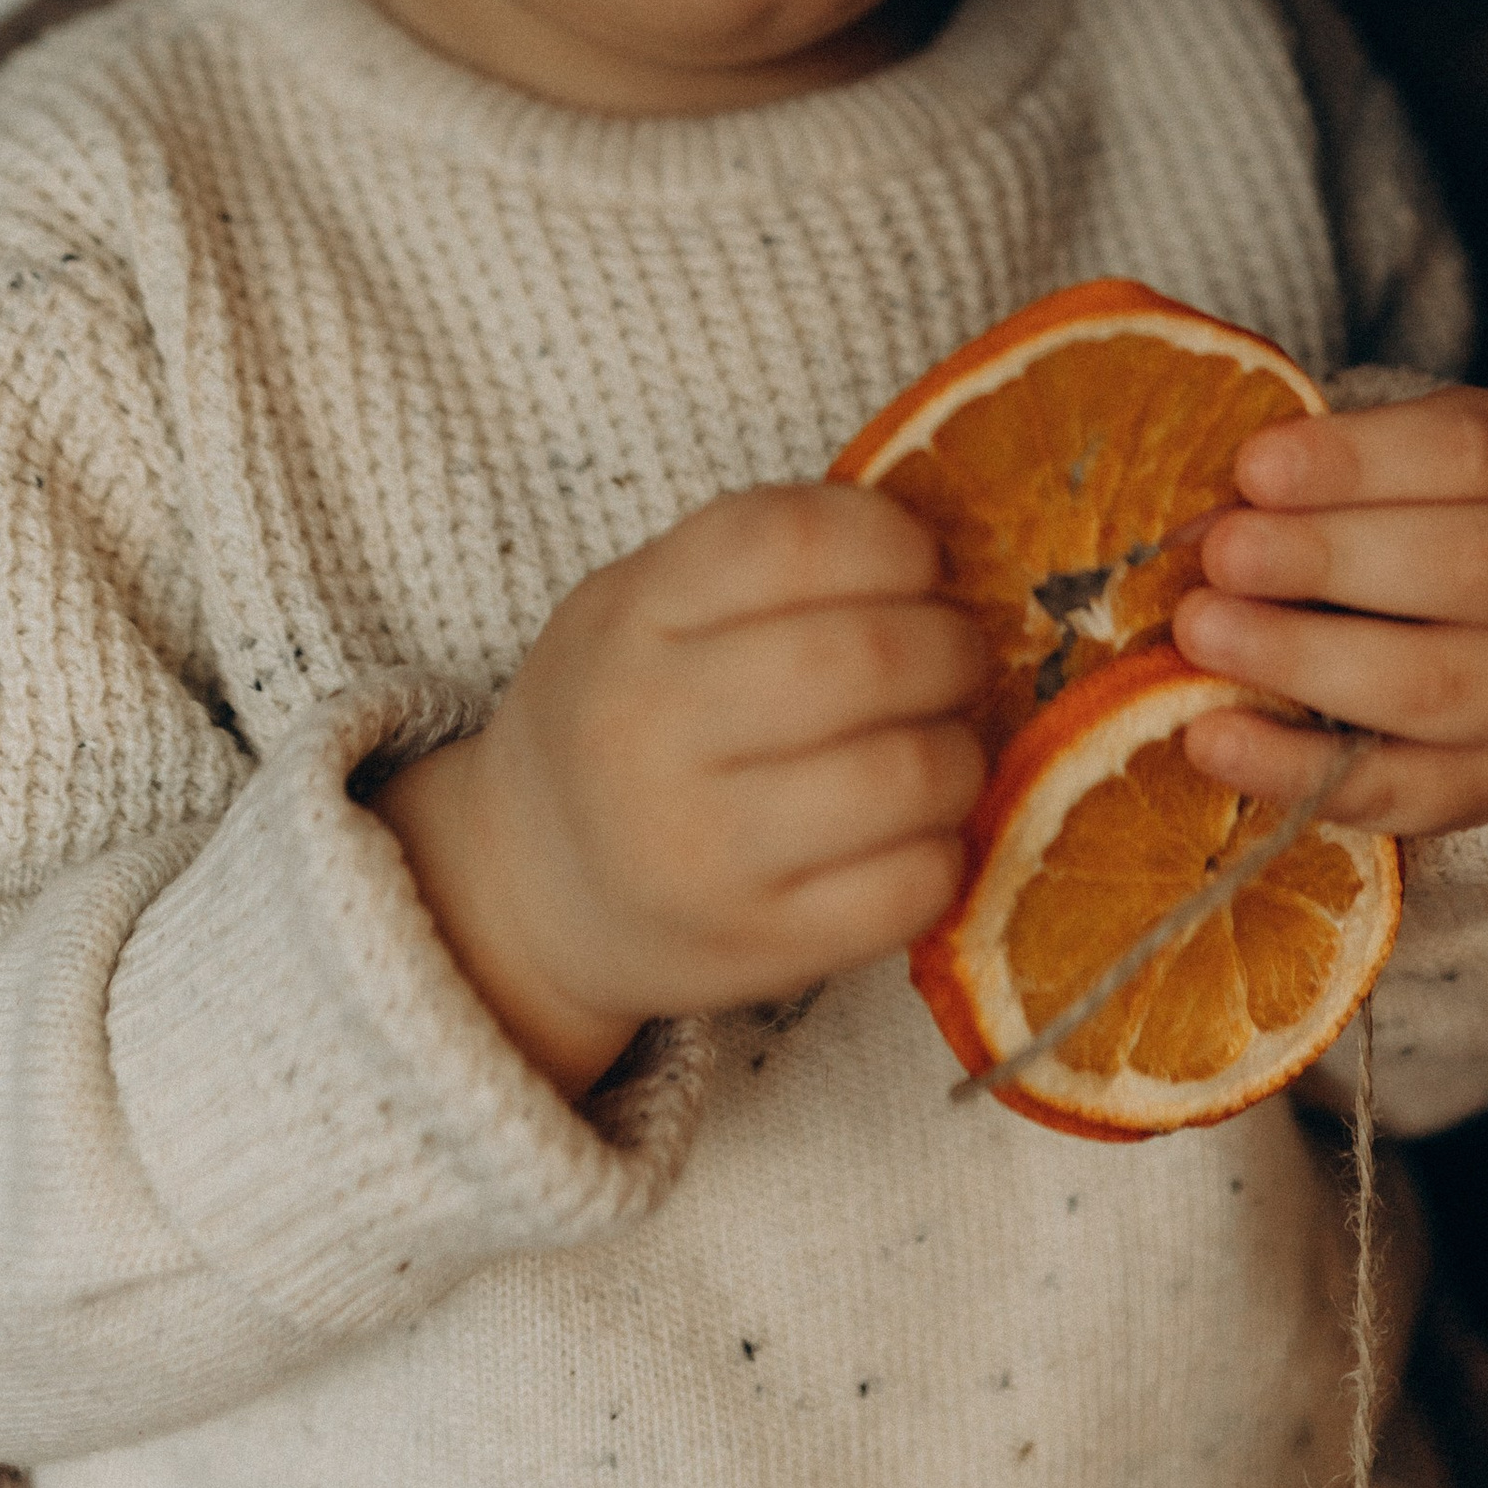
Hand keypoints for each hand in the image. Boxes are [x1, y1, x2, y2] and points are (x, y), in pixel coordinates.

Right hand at [372, 486, 985, 1095]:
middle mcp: (654, 731)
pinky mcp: (759, 948)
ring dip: (961, 751)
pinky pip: (910, 889)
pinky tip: (915, 831)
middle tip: (955, 655)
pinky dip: (945, 849)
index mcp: (632, 618)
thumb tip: (939, 550)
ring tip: (943, 745)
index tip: (920, 562)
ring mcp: (704, 852)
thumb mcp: (640, 603)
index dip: (890, 538)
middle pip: (866, 658)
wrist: (525, 887)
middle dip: (951, 647)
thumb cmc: (620, 714)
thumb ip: (759, 566)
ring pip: (906, 776)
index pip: (790, 542)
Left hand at [1168, 387, 1487, 837]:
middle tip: (1223, 557)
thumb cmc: (1396, 527)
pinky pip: (1400, 789)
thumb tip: (1190, 524)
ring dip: (1307, 659)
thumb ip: (1295, 489)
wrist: (1485, 639)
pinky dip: (1297, 768)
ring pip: (1441, 685)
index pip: (1468, 454)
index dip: (1359, 459)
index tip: (1254, 468)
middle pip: (1470, 566)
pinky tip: (1212, 739)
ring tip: (1203, 634)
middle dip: (1330, 558)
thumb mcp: (1368, 479)